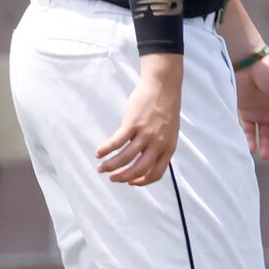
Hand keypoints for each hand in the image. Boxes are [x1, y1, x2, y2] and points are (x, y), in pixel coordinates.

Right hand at [97, 54, 183, 185]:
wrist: (163, 86)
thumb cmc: (166, 108)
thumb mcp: (170, 131)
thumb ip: (160, 146)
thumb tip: (144, 160)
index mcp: (169, 148)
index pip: (156, 173)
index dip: (142, 181)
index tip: (130, 182)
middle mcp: (158, 143)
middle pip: (138, 169)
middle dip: (122, 177)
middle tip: (112, 178)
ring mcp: (145, 134)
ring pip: (125, 157)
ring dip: (110, 165)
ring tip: (101, 167)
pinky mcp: (133, 123)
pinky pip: (117, 142)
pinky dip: (106, 149)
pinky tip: (99, 153)